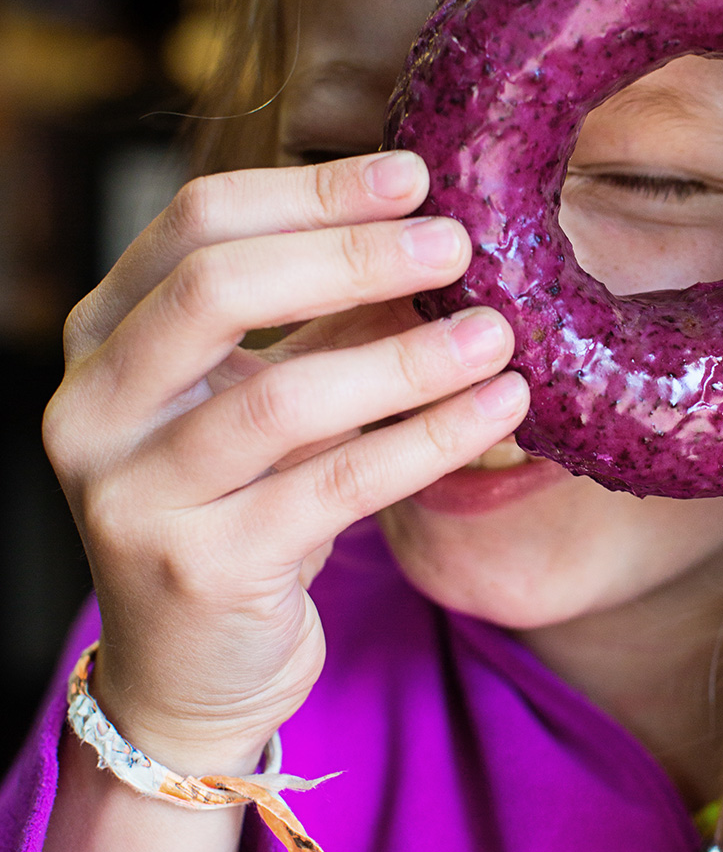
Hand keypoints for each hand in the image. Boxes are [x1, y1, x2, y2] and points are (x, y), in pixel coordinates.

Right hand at [43, 151, 528, 771]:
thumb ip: (324, 320)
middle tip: (457, 244)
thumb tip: (433, 231)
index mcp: (103, 340)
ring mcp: (135, 494)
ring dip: (407, 357)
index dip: (309, 192)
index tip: (413, 177)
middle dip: (350, 255)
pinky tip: (496, 411)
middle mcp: (94, 409)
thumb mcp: (265, 399)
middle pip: (218, 289)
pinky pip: (334, 487)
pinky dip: (426, 440)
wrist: (189, 674)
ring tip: (498, 333)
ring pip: (284, 397)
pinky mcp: (200, 570)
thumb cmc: (236, 509)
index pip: (195, 225)